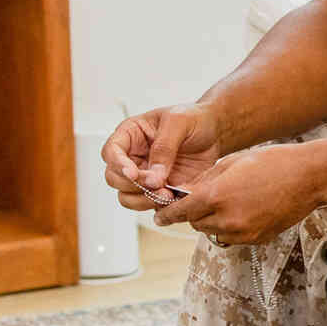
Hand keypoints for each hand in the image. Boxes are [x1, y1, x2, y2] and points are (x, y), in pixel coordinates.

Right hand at [103, 104, 225, 212]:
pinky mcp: (158, 190)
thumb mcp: (179, 121)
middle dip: (133, 185)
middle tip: (157, 184)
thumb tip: (154, 177)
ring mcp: (144, 176)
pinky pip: (149, 205)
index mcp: (130, 135)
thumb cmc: (194, 119)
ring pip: (127, 196)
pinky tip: (175, 198)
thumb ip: (165, 147)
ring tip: (167, 194)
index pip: (110, 152)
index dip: (117, 165)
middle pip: (114, 178)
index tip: (133, 173)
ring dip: (143, 200)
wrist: (215, 133)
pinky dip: (158, 206)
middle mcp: (132, 157)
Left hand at [150, 144, 322, 245]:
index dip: (167, 214)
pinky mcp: (256, 239)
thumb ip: (204, 182)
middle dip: (193, 213)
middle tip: (201, 201)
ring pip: (213, 231)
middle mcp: (227, 218)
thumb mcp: (232, 163)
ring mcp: (243, 232)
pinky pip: (232, 236)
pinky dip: (230, 226)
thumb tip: (185, 194)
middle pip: (195, 223)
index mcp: (217, 196)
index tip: (159, 217)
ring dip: (212, 220)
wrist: (310, 177)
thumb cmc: (273, 162)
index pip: (180, 211)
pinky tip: (245, 209)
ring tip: (228, 202)